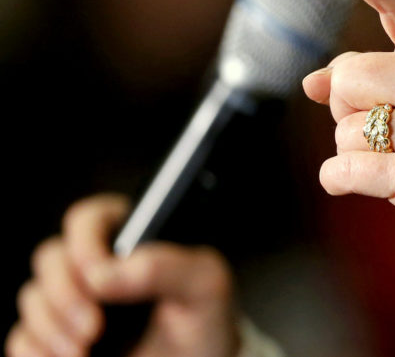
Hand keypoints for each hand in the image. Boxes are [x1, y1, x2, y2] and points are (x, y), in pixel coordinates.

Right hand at [6, 195, 239, 356]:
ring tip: (84, 353)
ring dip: (50, 328)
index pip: (88, 218)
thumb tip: (106, 273)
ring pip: (33, 299)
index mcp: (131, 236)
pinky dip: (34, 351)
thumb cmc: (204, 318)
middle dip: (64, 295)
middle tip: (92, 328)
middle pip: (51, 258)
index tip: (97, 275)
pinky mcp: (57, 336)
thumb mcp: (205, 286)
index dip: (84, 243)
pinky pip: (22, 338)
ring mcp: (74, 300)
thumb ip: (166, 266)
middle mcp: (96, 264)